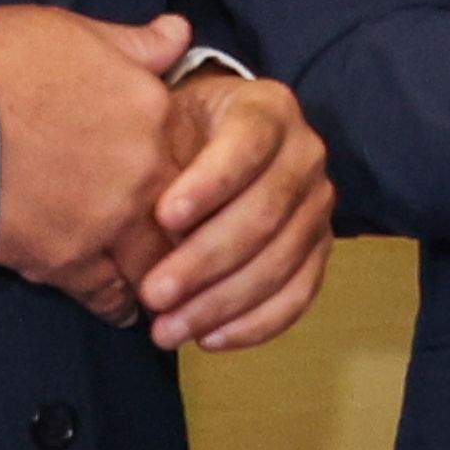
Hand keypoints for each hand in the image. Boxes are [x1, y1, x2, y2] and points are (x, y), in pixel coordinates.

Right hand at [0, 5, 195, 317]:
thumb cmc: (4, 59)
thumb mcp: (79, 32)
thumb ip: (138, 44)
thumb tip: (177, 33)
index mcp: (154, 116)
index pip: (205, 159)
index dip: (205, 179)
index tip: (202, 193)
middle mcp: (144, 174)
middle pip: (190, 221)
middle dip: (193, 236)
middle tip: (192, 249)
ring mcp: (108, 223)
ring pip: (158, 264)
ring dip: (162, 274)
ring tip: (164, 285)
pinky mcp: (66, 262)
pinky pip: (108, 297)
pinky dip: (118, 304)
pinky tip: (125, 308)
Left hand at [139, 72, 334, 353]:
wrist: (210, 140)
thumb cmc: (176, 132)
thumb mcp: (162, 119)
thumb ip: (155, 149)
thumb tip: (131, 208)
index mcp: (268, 109)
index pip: (248, 144)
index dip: (209, 184)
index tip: (162, 218)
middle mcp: (305, 154)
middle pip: (266, 213)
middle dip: (206, 259)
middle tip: (152, 293)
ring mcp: (317, 205)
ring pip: (281, 262)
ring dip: (221, 303)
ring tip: (166, 329)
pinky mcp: (318, 249)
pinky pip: (298, 295)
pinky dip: (253, 324)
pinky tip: (208, 339)